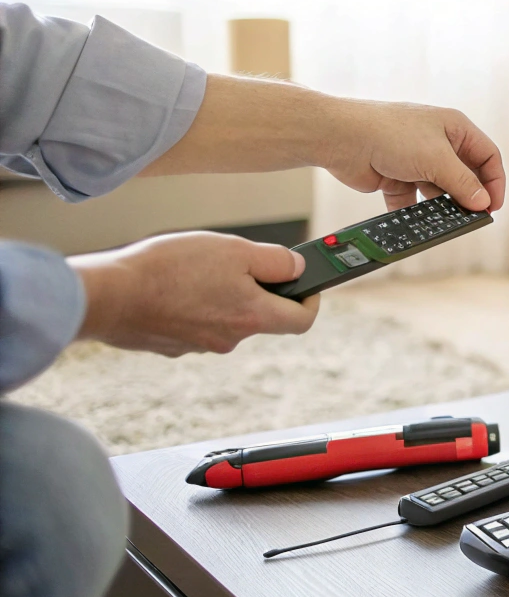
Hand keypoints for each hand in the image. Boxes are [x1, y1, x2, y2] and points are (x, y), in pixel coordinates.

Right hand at [70, 232, 319, 355]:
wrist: (108, 295)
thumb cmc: (171, 270)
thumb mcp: (235, 250)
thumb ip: (275, 261)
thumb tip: (298, 269)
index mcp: (252, 318)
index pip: (301, 321)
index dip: (310, 301)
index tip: (307, 284)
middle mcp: (229, 339)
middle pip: (261, 317)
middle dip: (259, 290)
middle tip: (241, 262)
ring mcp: (198, 346)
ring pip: (226, 318)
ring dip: (224, 295)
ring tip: (198, 268)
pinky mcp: (171, 345)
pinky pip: (196, 323)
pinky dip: (195, 305)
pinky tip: (175, 284)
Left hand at [145, 76, 507, 213]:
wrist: (342, 138)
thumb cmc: (390, 134)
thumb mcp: (437, 159)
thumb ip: (463, 183)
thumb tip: (482, 202)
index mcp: (454, 127)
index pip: (487, 155)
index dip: (495, 181)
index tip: (493, 206)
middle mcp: (437, 141)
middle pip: (464, 175)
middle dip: (467, 197)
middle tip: (471, 218)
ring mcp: (415, 159)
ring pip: (437, 189)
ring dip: (440, 207)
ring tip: (443, 223)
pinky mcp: (395, 176)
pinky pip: (411, 199)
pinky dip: (412, 211)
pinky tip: (413, 222)